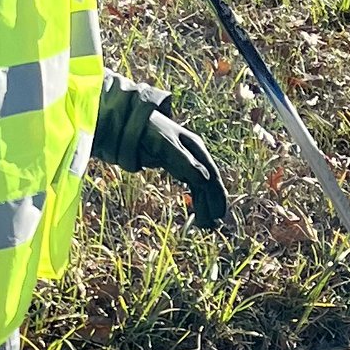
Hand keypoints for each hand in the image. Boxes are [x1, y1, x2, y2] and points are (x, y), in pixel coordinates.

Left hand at [143, 108, 230, 231]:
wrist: (131, 123)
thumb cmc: (148, 131)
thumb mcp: (165, 146)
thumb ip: (184, 162)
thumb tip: (205, 180)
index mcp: (196, 148)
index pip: (211, 175)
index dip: (217, 196)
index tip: (218, 215)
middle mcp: (195, 155)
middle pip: (208, 183)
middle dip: (211, 204)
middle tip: (211, 226)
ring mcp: (187, 161)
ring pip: (200, 186)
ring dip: (204, 204)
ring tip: (204, 225)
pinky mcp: (177, 166)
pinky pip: (191, 185)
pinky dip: (195, 199)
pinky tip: (196, 210)